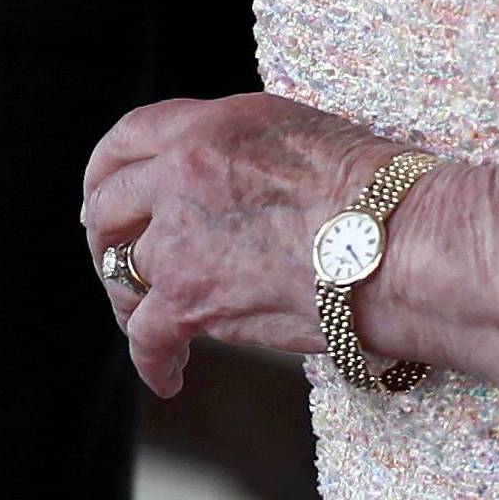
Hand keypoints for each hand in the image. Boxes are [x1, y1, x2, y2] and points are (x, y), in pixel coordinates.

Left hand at [81, 92, 399, 398]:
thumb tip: (230, 182)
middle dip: (105, 236)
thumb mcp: (295, 133)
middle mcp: (182, 171)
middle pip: (107, 206)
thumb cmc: (374, 190)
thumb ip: (241, 152)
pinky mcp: (189, 300)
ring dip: (128, 299)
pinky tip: (169, 375)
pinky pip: (145, 337)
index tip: (103, 192)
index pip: (129, 137)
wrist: (395, 241)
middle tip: (115, 259)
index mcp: (210, 124)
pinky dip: (152, 361)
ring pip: (120, 272)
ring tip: (146, 319)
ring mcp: (180, 237)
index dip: (105, 170)